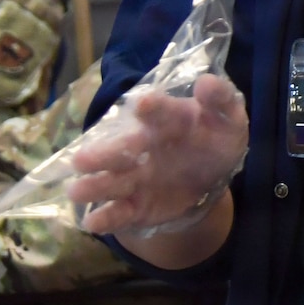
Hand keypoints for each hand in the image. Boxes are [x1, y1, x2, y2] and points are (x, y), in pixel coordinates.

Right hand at [65, 74, 248, 236]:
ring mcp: (136, 177)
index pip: (157, 111)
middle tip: (81, 159)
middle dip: (103, 154)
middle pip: (120, 150)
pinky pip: (119, 213)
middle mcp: (142, 147)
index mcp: (165, 119)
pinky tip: (92, 222)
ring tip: (76, 191)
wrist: (209, 176)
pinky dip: (106, 218)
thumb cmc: (214, 138)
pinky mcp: (136, 205)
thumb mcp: (227, 119)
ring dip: (94, 187)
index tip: (144, 105)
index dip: (153, 108)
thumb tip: (207, 82)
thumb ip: (220, 100)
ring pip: (111, 181)